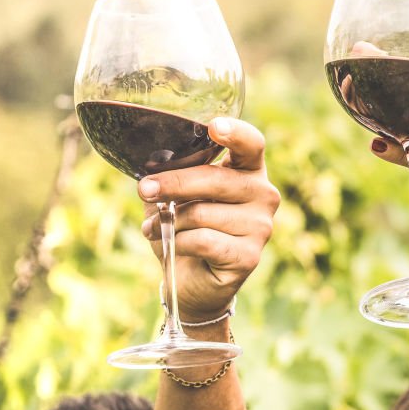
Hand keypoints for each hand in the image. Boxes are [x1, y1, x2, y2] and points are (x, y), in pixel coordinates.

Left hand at [137, 118, 280, 321]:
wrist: (191, 282)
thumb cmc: (185, 229)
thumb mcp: (177, 196)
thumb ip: (172, 175)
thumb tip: (152, 161)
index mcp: (249, 171)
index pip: (251, 144)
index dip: (234, 133)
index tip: (213, 127)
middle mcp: (263, 194)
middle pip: (216, 179)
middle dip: (173, 184)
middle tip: (144, 189)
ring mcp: (261, 226)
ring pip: (202, 213)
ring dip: (168, 221)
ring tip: (154, 228)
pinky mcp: (249, 256)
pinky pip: (202, 241)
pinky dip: (177, 242)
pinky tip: (170, 245)